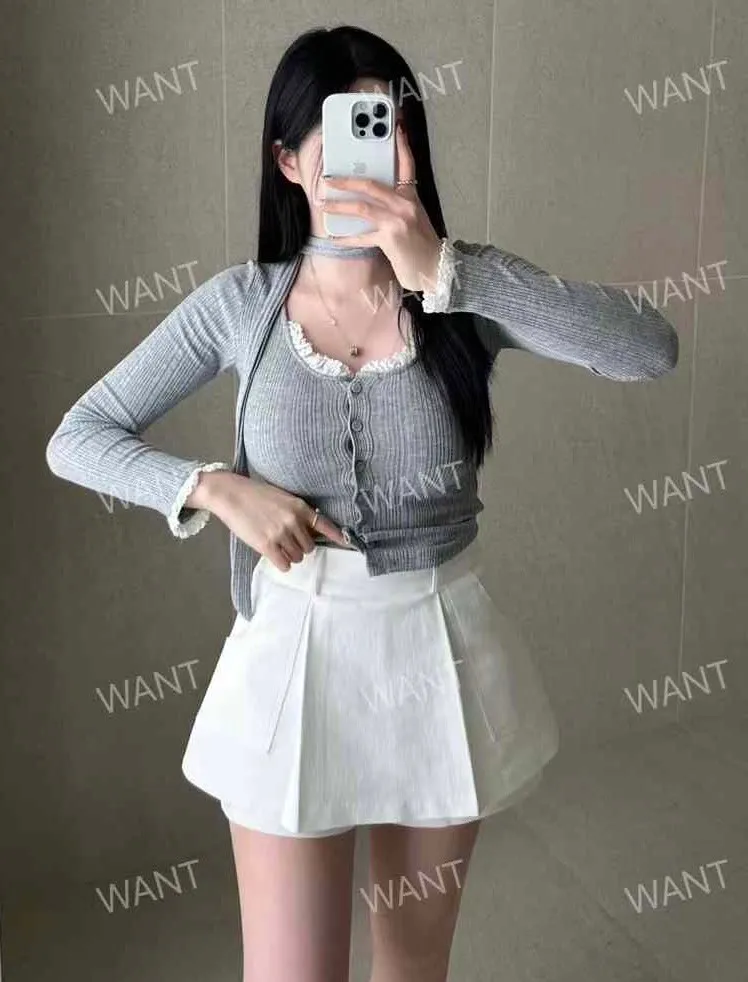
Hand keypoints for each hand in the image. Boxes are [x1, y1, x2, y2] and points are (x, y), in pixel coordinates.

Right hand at [198, 471, 350, 571]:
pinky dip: (281, 562)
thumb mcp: (283, 498)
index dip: (337, 536)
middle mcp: (294, 521)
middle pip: (309, 547)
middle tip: (287, 541)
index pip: (325, 525)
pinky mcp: (267, 545)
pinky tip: (274, 554)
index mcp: (300, 507)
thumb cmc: (255, 495)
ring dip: (290, 555)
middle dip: (300, 547)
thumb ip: (297, 513)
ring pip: (297, 557)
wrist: (230, 494)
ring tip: (277, 545)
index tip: (348, 543)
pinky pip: (284, 564)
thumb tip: (309, 532)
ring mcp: (281, 534)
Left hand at [321, 122, 442, 292]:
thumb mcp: (414, 220)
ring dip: (339, 205)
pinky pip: (362, 237)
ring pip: (362, 207)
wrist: (437, 270)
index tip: (394, 127)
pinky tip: (333, 237)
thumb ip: (395, 207)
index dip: (400, 145)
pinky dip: (346, 238)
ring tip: (323, 204)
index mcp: (411, 197)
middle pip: (372, 184)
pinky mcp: (391, 239)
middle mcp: (405, 205)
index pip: (406, 165)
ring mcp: (398, 221)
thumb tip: (369, 201)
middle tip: (327, 178)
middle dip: (346, 180)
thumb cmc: (422, 247)